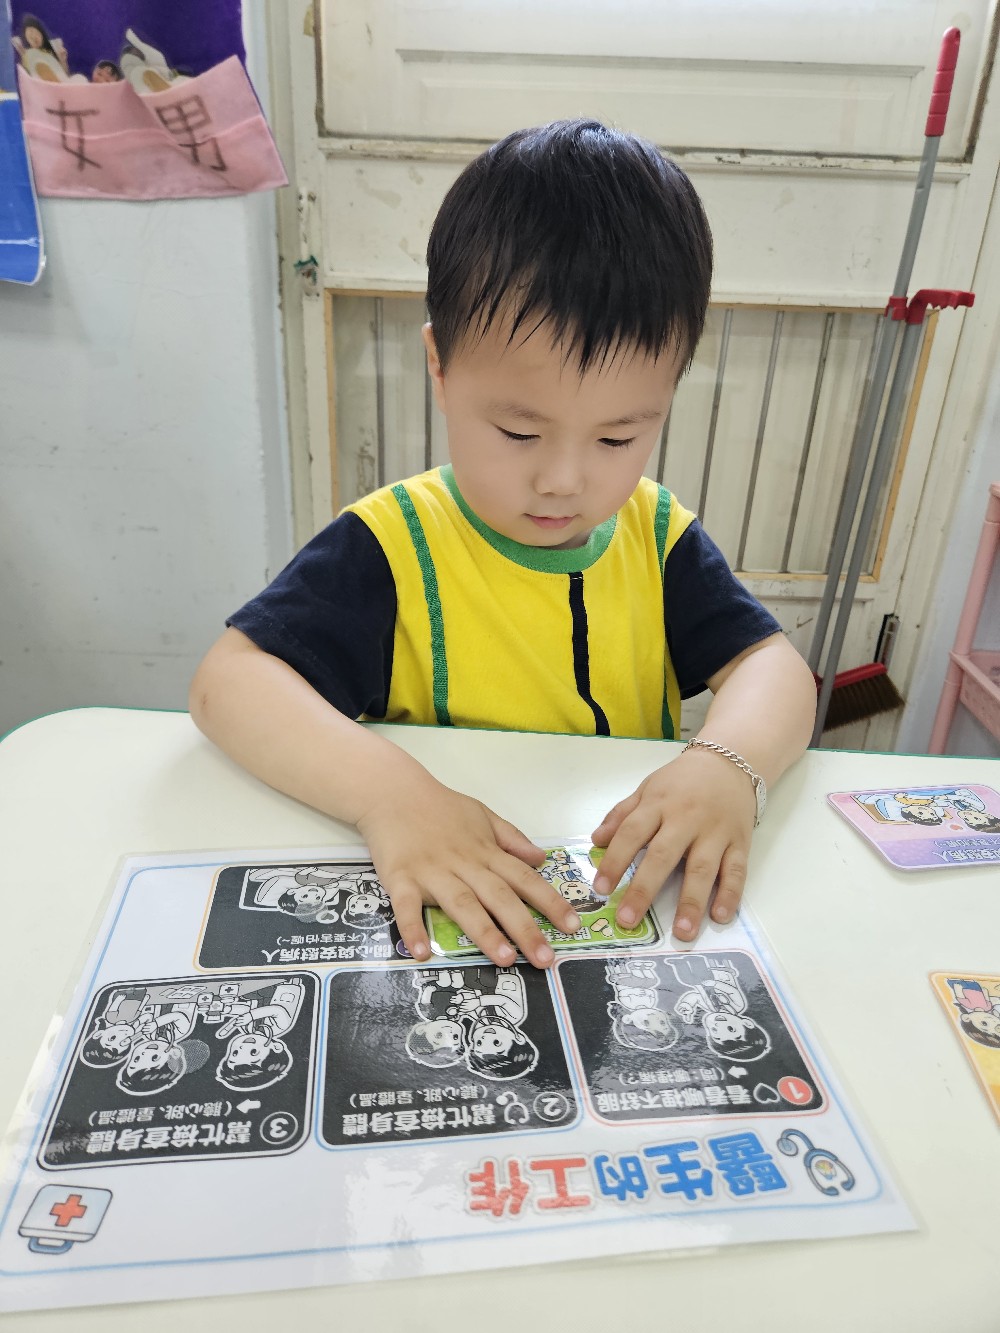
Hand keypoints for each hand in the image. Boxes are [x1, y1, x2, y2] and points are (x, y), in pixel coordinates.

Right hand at [356, 773, 581, 967]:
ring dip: (484, 932)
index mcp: (485, 851)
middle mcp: (464, 863)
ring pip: (463, 904)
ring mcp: (432, 872)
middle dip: (526, 928)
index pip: (525, 879)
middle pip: (499, 897)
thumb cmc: (439, 807)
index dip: (550, 902)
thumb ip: (511, 838)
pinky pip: (406, 907)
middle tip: (546, 958)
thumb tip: (541, 857)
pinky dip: (413, 928)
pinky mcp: (400, 878)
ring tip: (505, 959)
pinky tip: (421, 953)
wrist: (392, 791)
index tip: (573, 925)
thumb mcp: (482, 815)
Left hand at [590, 747, 755, 942]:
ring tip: (682, 932)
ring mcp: (715, 832)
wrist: (730, 762)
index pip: (632, 833)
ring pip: (702, 869)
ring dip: (692, 902)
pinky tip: (720, 916)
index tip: (600, 889)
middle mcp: (686, 819)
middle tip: (628, 920)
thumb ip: (622, 814)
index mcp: (658, 804)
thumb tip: (596, 841)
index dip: (615, 861)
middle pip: (663, 856)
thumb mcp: (648, 788)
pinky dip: (730, 894)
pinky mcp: (740, 842)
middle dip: (644, 889)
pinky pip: (736, 871)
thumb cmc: (682, 781)